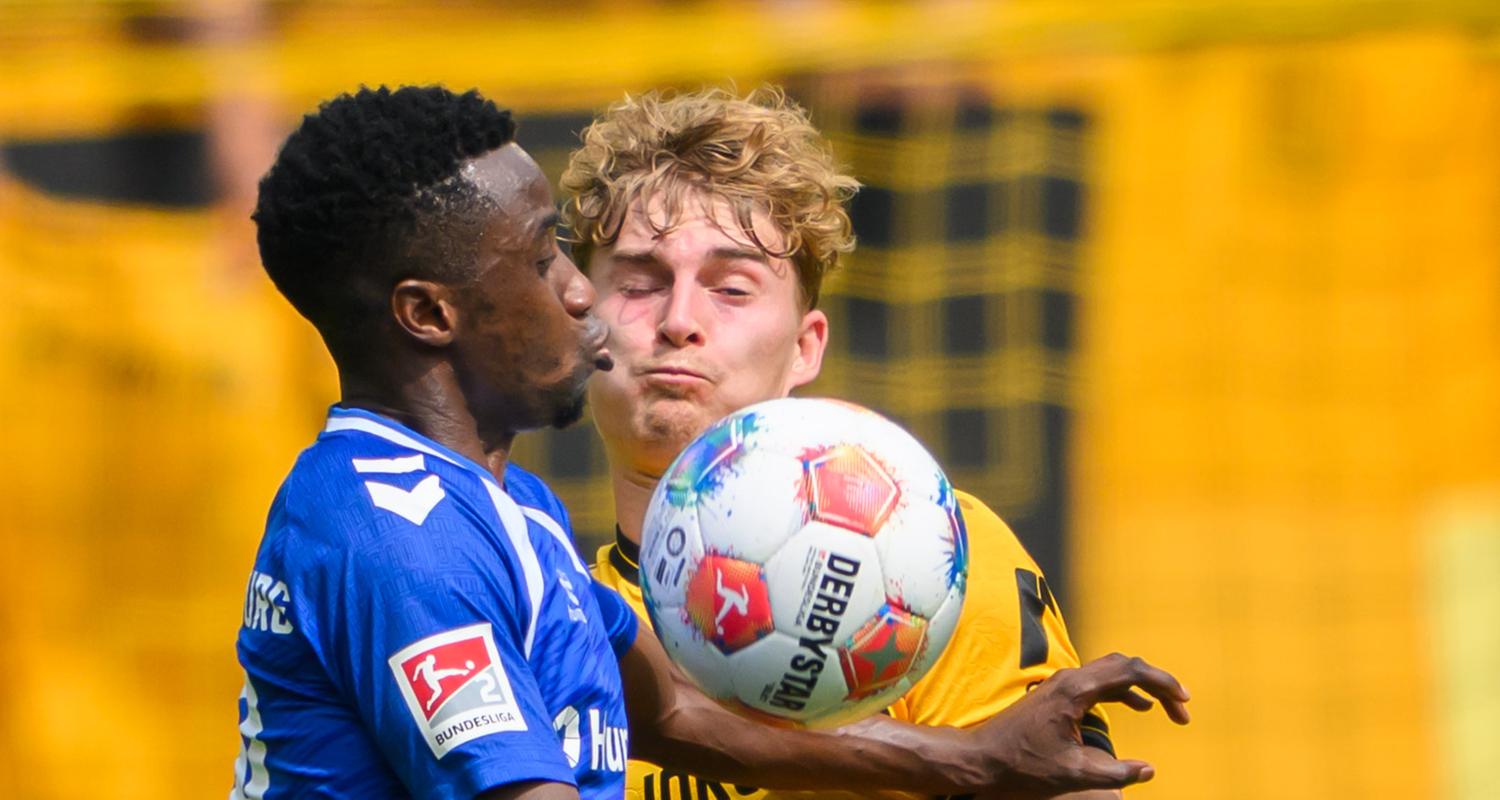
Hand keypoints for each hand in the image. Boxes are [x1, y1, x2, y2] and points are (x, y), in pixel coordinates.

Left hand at [971, 653, 1190, 798]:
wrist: (981, 758)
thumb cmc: (1021, 765)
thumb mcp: (1074, 774)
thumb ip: (1116, 773)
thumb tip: (1149, 769)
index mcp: (1075, 690)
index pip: (1129, 670)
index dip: (1162, 683)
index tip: (1184, 701)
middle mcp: (1070, 679)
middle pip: (1124, 666)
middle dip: (1157, 683)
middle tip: (1183, 708)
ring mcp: (1062, 684)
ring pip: (1112, 673)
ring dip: (1142, 688)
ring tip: (1169, 711)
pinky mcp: (1058, 694)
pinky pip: (1099, 684)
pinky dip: (1123, 693)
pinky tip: (1138, 708)